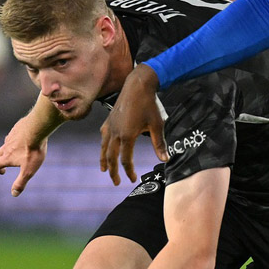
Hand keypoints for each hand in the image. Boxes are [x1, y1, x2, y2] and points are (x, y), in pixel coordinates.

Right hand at [0, 116, 47, 196]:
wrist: (37, 128)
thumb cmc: (33, 150)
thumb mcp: (28, 170)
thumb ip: (21, 182)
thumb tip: (14, 194)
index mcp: (7, 156)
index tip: (3, 171)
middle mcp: (6, 146)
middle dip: (2, 158)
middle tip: (8, 161)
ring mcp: (12, 135)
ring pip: (6, 142)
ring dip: (9, 147)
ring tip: (18, 149)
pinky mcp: (18, 127)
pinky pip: (15, 132)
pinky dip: (17, 136)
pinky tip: (25, 137)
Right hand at [100, 64, 167, 185]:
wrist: (137, 86)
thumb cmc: (149, 105)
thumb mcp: (157, 125)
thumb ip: (160, 144)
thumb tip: (166, 159)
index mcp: (127, 136)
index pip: (125, 160)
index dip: (129, 171)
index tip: (133, 178)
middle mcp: (115, 133)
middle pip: (111, 158)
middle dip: (113, 171)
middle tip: (117, 182)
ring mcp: (110, 126)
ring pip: (104, 148)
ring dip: (104, 161)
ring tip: (104, 170)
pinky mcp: (108, 120)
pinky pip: (103, 136)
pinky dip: (103, 145)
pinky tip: (104, 148)